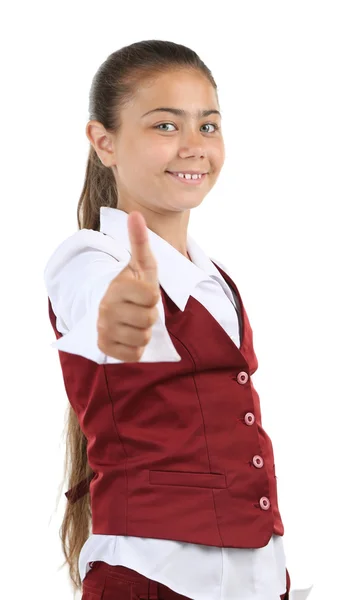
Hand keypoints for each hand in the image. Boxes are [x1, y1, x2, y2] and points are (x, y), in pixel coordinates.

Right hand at [97, 211, 159, 360]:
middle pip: (149, 318)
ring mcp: (103, 329)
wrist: (111, 308)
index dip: (153, 296)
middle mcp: (106, 308)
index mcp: (116, 286)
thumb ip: (140, 241)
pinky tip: (129, 335)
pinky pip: (135, 354)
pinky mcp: (104, 348)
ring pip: (143, 337)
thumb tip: (136, 213)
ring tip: (134, 321)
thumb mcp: (141, 264)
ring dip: (144, 331)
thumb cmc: (133, 285)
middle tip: (139, 308)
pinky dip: (137, 347)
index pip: (151, 296)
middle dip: (150, 315)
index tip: (143, 292)